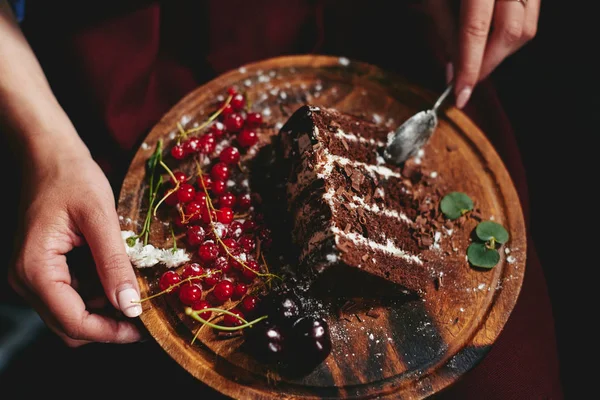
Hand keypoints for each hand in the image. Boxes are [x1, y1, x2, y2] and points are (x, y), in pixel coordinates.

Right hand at [8, 151, 142, 346]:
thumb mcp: (100, 217)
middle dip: (110, 326)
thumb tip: (130, 306)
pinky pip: (73, 296)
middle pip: (70, 326)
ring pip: (72, 314)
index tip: (145, 327)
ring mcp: (34, 277)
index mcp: (35, 269)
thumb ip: (114, 263)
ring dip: (106, 311)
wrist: (50, 156)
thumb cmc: (72, 178)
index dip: (111, 332)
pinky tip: (119, 276)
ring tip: (138, 290)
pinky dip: (99, 295)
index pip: (73, 321)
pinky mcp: (45, 270)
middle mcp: (27, 280)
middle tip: (146, 312)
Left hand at [425, 0, 539, 107]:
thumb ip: (444, 28)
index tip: (461, 96)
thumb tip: (453, 71)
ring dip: (500, 53)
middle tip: (466, 82)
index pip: (476, 31)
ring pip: (525, 30)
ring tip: (476, 61)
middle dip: (487, 64)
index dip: (468, 67)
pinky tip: (490, 43)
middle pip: (510, 33)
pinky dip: (510, 37)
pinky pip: (530, 18)